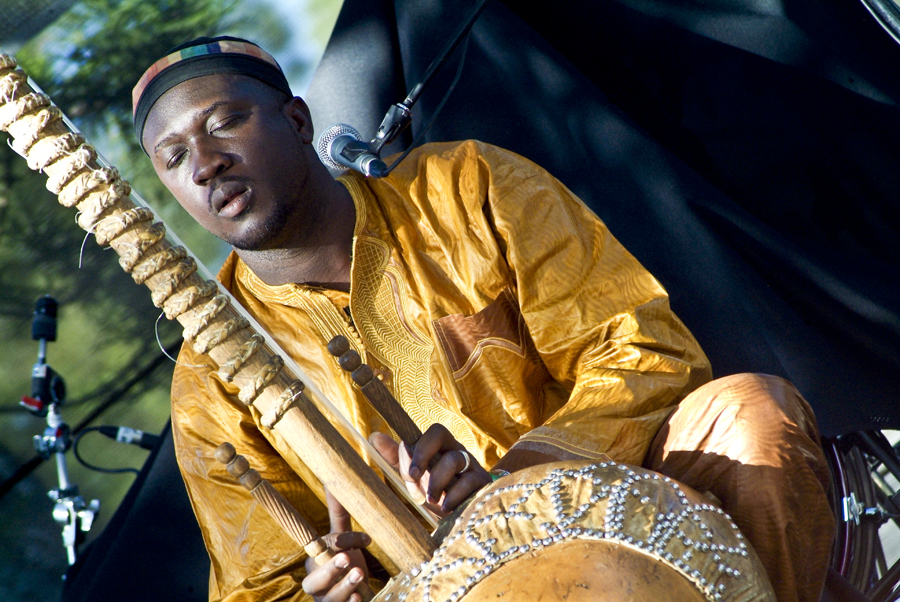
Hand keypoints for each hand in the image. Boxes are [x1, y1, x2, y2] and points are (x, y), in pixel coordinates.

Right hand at [302, 489, 369, 601]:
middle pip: (313, 582)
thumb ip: (338, 514)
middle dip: (330, 570)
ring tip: (360, 574)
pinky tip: (360, 598)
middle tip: (347, 557)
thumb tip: (333, 480)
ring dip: (344, 587)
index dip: (339, 544)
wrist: (355, 594)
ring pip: (329, 599)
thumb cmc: (346, 563)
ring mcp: (328, 601)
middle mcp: (317, 586)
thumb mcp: (342, 539)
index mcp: (314, 564)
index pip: (320, 553)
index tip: (365, 538)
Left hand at [370, 424, 490, 515]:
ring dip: (436, 482)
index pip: (433, 431)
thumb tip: (375, 436)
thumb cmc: (438, 489)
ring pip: (453, 460)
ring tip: (430, 500)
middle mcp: (457, 450)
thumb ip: (397, 458)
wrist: (465, 513)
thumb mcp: (415, 476)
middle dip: (423, 455)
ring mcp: (472, 465)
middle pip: (441, 435)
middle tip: (413, 479)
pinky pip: (469, 482)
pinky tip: (446, 508)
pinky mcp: (483, 482)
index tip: (408, 470)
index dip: (419, 445)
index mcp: (441, 446)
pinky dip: (453, 497)